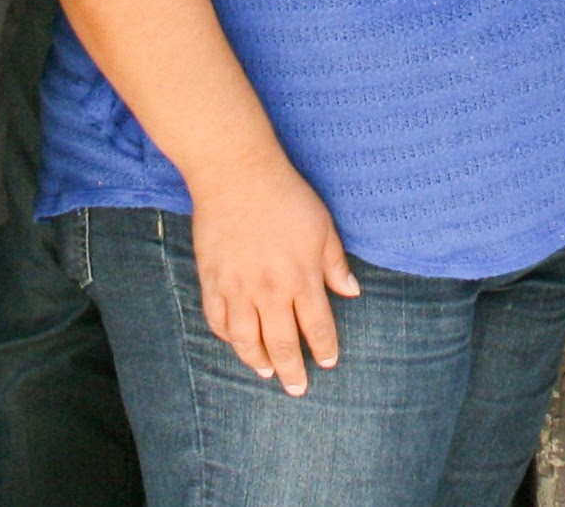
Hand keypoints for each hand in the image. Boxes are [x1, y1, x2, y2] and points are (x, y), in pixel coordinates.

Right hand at [191, 153, 361, 395]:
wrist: (238, 175)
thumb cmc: (287, 197)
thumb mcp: (323, 226)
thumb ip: (336, 264)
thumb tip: (352, 292)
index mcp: (302, 278)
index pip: (316, 327)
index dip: (324, 349)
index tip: (328, 363)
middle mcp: (270, 291)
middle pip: (282, 344)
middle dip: (292, 371)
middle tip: (297, 389)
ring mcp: (237, 288)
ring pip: (246, 340)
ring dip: (258, 361)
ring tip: (267, 372)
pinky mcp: (212, 280)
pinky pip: (217, 320)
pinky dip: (226, 337)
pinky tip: (236, 343)